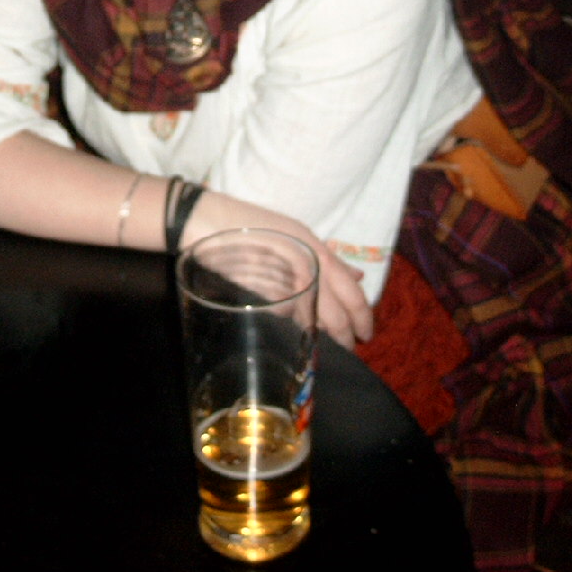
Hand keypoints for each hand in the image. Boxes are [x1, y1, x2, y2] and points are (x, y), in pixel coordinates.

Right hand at [180, 191, 374, 349]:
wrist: (205, 222)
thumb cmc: (254, 224)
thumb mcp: (296, 234)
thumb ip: (328, 258)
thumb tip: (356, 277)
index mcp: (315, 252)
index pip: (352, 294)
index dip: (362, 317)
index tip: (365, 334)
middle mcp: (304, 270)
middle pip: (337, 316)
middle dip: (346, 337)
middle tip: (351, 349)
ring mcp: (281, 285)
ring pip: (314, 321)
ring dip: (324, 335)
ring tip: (329, 346)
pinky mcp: (259, 298)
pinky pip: (287, 318)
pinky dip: (298, 326)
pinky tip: (299, 332)